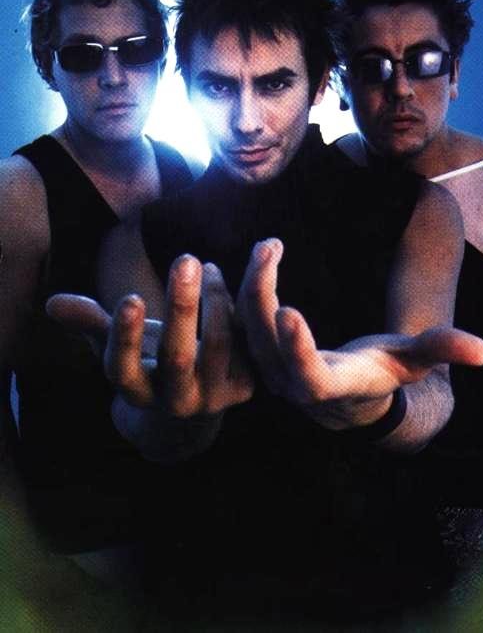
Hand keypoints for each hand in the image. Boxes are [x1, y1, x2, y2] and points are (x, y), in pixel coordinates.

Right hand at [48, 255, 253, 415]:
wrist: (193, 408)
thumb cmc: (149, 364)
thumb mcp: (118, 347)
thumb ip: (91, 323)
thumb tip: (53, 304)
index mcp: (135, 391)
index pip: (122, 368)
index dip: (125, 336)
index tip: (132, 297)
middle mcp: (173, 401)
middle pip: (177, 356)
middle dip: (181, 305)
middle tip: (185, 258)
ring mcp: (212, 398)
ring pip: (216, 346)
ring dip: (214, 299)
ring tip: (208, 267)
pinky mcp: (244, 388)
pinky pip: (245, 343)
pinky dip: (240, 308)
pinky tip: (236, 280)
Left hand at [237, 238, 482, 430]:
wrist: (352, 398)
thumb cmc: (387, 376)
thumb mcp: (414, 362)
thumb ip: (441, 350)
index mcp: (333, 387)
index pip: (309, 376)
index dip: (296, 349)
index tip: (286, 309)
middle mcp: (294, 386)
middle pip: (265, 345)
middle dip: (262, 294)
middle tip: (269, 248)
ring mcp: (272, 372)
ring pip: (247, 331)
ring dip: (251, 286)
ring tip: (268, 245)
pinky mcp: (260, 356)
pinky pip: (241, 325)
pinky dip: (241, 292)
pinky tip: (256, 257)